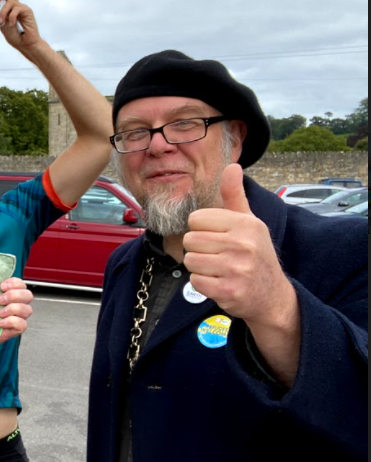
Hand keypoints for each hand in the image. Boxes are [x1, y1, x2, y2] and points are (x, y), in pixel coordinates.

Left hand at [0, 0, 40, 53]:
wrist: (25, 44)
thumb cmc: (15, 36)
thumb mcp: (3, 25)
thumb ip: (0, 15)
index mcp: (9, 9)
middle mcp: (15, 6)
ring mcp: (21, 8)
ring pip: (10, 1)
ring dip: (3, 12)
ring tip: (1, 22)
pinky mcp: (27, 11)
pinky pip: (17, 9)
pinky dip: (12, 17)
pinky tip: (12, 24)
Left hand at [0, 277, 33, 343]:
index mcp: (11, 293)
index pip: (21, 284)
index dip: (14, 283)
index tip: (1, 286)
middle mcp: (18, 303)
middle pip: (28, 295)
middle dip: (14, 296)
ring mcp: (19, 316)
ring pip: (28, 310)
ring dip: (13, 309)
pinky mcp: (16, 329)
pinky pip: (23, 324)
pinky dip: (12, 322)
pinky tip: (0, 323)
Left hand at [184, 164, 299, 381]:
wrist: (271, 296)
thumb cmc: (255, 254)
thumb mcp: (249, 222)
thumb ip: (234, 195)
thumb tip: (231, 165)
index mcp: (246, 223)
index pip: (196, 219)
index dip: (202, 229)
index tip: (218, 238)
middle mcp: (243, 244)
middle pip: (190, 240)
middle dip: (199, 249)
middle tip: (218, 256)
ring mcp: (237, 268)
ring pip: (190, 260)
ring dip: (200, 267)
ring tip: (219, 269)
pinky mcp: (229, 290)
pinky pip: (195, 281)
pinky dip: (203, 284)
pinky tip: (220, 282)